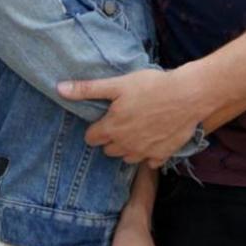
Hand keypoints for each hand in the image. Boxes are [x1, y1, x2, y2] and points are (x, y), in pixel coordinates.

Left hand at [58, 69, 198, 165]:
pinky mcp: (162, 155)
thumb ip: (88, 89)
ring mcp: (144, 153)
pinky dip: (149, 152)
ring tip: (137, 127)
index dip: (96, 127)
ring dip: (128, 146)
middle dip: (111, 137)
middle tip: (122, 119)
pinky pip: (149, 161)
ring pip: (127, 156)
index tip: (105, 116)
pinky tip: (154, 136)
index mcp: (112, 129)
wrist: (187, 96)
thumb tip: (58, 88)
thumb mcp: (117, 84)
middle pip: (108, 149)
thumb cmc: (151, 86)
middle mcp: (125, 146)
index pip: (91, 138)